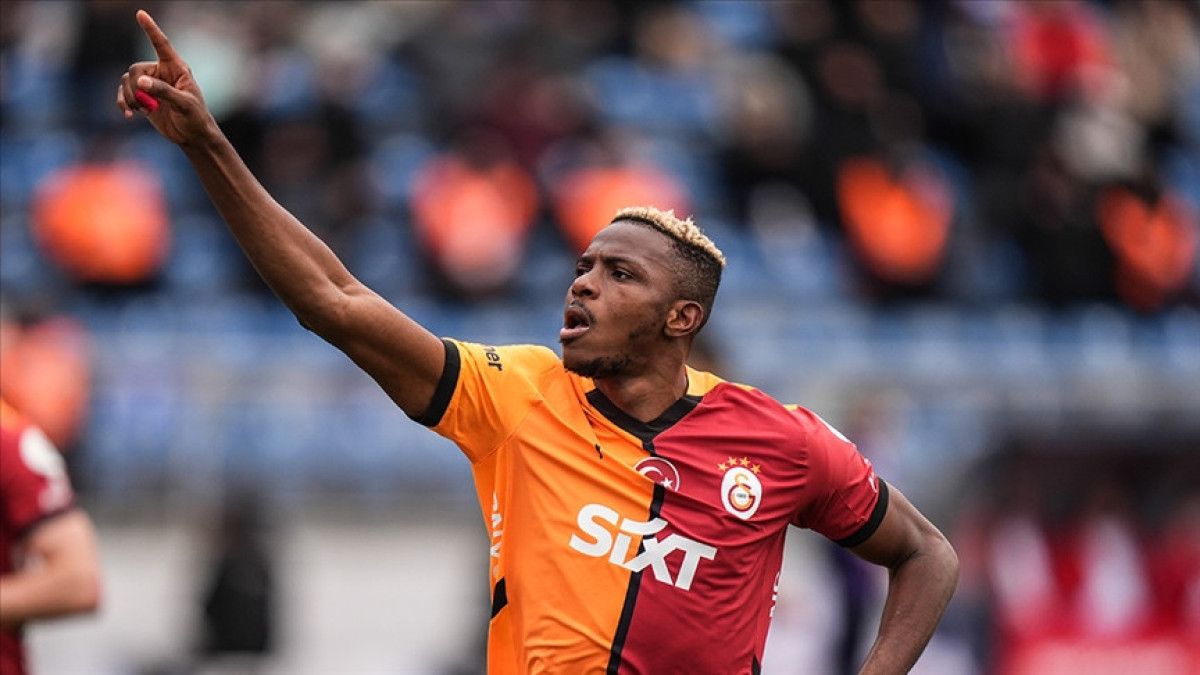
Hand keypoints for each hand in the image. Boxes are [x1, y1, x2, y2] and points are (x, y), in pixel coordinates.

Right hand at [117, 10, 213, 144]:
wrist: (192, 135)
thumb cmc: (195, 117)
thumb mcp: (184, 104)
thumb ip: (164, 91)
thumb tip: (141, 81)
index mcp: (176, 68)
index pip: (162, 45)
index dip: (151, 29)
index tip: (141, 14)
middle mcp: (161, 72)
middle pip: (135, 69)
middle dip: (136, 88)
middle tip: (146, 105)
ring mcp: (150, 85)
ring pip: (127, 81)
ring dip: (129, 97)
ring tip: (141, 111)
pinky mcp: (143, 98)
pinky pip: (124, 94)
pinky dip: (123, 103)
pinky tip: (129, 116)